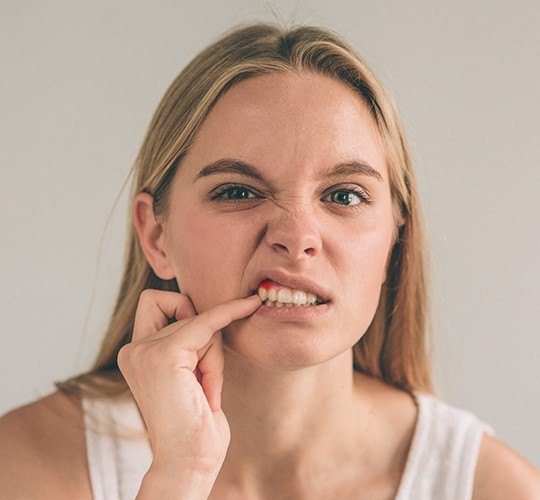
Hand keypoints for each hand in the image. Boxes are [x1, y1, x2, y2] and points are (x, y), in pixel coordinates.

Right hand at [117, 289, 261, 476]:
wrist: (188, 463)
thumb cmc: (194, 425)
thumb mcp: (187, 375)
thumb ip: (186, 344)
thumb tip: (210, 313)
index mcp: (136, 354)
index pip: (155, 303)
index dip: (182, 304)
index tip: (213, 309)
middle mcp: (134, 350)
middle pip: (183, 310)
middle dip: (205, 338)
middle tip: (205, 378)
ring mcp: (145, 351)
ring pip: (200, 322)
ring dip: (214, 356)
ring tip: (206, 392)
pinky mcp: (165, 355)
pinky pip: (208, 322)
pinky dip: (230, 313)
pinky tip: (249, 305)